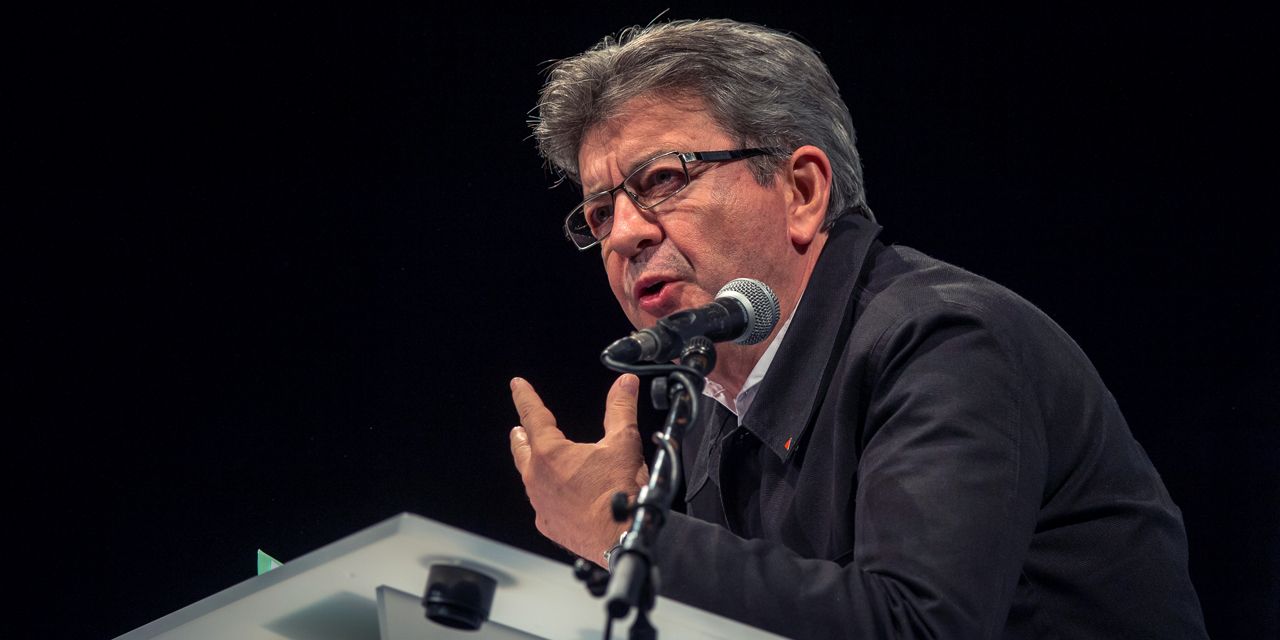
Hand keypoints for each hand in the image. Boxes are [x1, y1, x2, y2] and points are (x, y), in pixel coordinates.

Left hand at [509, 374, 648, 564]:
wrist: (622, 537)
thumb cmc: (620, 493)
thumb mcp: (623, 442)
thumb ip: (620, 409)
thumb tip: (625, 384)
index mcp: (550, 454)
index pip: (533, 415)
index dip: (525, 397)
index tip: (517, 385)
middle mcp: (537, 479)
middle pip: (522, 449)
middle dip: (521, 436)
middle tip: (518, 428)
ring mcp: (540, 504)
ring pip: (529, 478)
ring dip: (532, 464)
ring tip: (536, 459)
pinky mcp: (549, 525)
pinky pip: (542, 504)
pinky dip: (547, 494)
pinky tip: (557, 494)